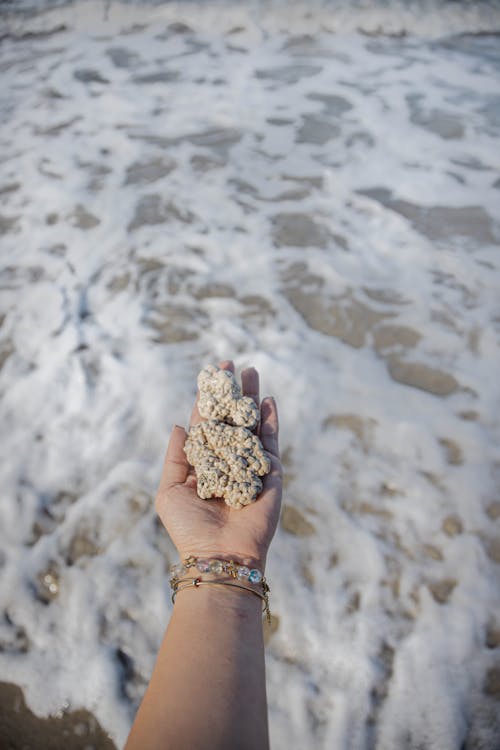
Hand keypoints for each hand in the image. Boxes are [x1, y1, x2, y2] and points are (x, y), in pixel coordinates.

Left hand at [155, 360, 282, 570]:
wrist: (220, 555)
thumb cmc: (189, 527)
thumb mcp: (170, 490)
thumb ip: (176, 457)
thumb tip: (180, 425)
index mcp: (203, 464)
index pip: (206, 425)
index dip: (206, 400)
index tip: (208, 375)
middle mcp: (227, 460)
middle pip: (231, 418)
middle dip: (232, 392)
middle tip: (231, 365)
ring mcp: (250, 465)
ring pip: (252, 424)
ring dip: (252, 398)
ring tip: (252, 372)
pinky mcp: (270, 473)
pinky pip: (270, 442)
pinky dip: (270, 421)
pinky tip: (267, 400)